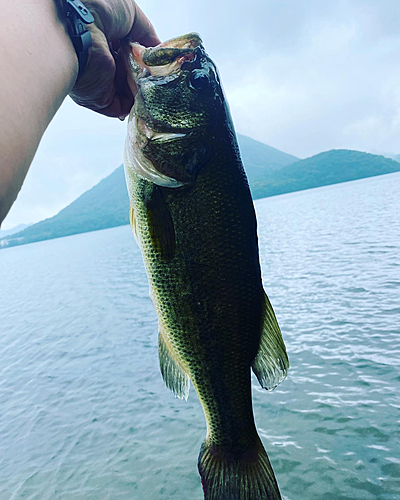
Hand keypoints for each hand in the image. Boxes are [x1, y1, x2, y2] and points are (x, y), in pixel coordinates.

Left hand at [69, 0, 159, 118]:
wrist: (77, 26)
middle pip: (131, 75)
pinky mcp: (100, 99)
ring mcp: (101, 82)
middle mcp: (102, 62)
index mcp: (106, 40)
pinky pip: (123, 108)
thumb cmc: (97, 9)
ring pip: (129, 93)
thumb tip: (158, 50)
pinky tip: (147, 96)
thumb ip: (147, 34)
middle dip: (147, 76)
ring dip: (144, 91)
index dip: (145, 59)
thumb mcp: (131, 14)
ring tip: (157, 84)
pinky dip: (136, 105)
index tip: (159, 62)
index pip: (130, 55)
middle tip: (161, 75)